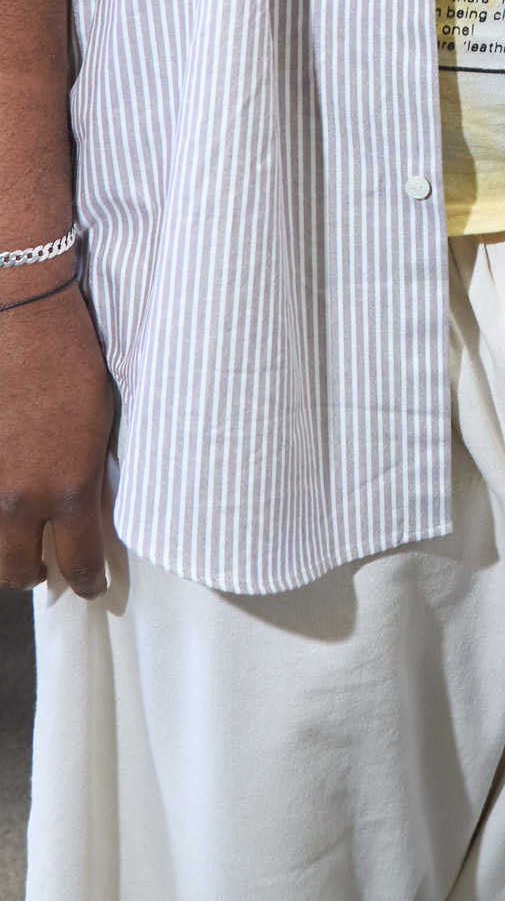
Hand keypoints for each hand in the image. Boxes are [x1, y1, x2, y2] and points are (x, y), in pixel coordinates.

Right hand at [0, 278, 114, 595]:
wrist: (20, 315)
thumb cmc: (70, 355)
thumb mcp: (100, 419)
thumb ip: (89, 472)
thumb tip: (89, 504)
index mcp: (69, 487)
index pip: (80, 561)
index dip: (89, 581)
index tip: (93, 585)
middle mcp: (21, 498)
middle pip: (19, 571)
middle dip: (35, 573)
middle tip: (46, 566)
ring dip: (3, 548)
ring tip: (17, 540)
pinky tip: (2, 496)